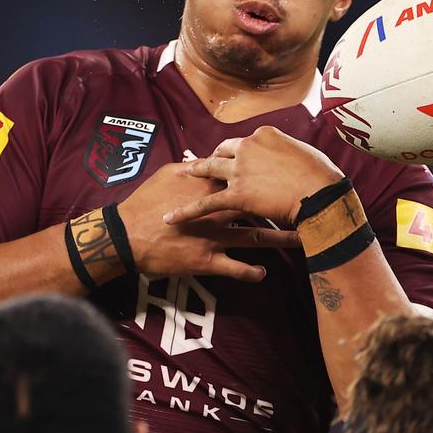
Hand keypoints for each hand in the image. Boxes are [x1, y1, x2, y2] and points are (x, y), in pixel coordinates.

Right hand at [117, 162, 300, 281]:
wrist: (124, 236)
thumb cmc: (143, 203)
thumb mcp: (166, 175)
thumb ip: (190, 166)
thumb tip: (205, 158)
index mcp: (209, 188)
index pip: (246, 179)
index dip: (268, 178)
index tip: (289, 177)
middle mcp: (217, 211)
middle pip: (259, 208)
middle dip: (283, 208)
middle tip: (309, 207)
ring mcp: (214, 237)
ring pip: (255, 238)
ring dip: (280, 240)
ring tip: (302, 240)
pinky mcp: (206, 260)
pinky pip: (234, 268)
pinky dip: (250, 272)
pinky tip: (264, 274)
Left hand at [163, 126, 344, 225]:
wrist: (321, 194)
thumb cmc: (321, 176)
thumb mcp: (304, 153)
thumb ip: (288, 153)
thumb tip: (287, 157)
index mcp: (264, 135)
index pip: (243, 141)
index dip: (236, 150)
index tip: (233, 155)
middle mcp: (248, 148)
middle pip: (223, 151)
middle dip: (212, 157)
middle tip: (203, 163)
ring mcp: (240, 170)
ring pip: (210, 170)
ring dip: (195, 173)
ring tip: (182, 177)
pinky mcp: (237, 195)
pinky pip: (206, 203)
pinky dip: (187, 210)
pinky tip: (172, 217)